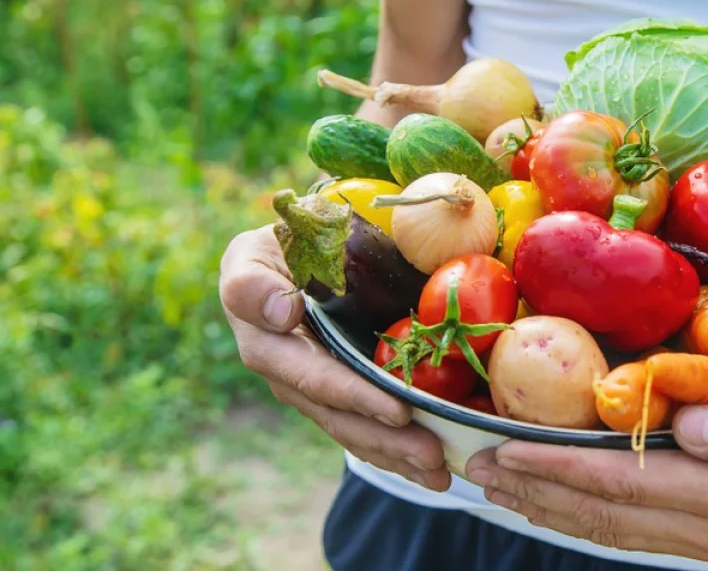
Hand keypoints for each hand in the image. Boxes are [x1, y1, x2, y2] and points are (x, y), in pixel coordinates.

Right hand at [218, 224, 449, 490]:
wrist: (282, 261)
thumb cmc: (271, 251)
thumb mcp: (250, 255)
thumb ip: (252, 284)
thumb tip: (282, 312)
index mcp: (267, 345)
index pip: (314, 377)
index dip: (355, 397)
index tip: (398, 411)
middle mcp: (289, 378)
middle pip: (341, 417)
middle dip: (388, 440)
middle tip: (434, 456)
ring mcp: (314, 391)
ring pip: (356, 431)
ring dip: (398, 455)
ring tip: (439, 472)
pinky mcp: (337, 395)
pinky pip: (364, 428)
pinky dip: (396, 451)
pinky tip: (428, 468)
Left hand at [463, 394, 707, 561]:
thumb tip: (692, 431)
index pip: (623, 485)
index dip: (560, 469)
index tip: (507, 447)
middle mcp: (705, 526)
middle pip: (603, 513)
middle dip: (536, 490)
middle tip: (476, 466)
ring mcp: (703, 535)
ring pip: (610, 527)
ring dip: (549, 506)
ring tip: (497, 485)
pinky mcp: (707, 531)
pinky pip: (631, 530)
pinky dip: (584, 516)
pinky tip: (557, 503)